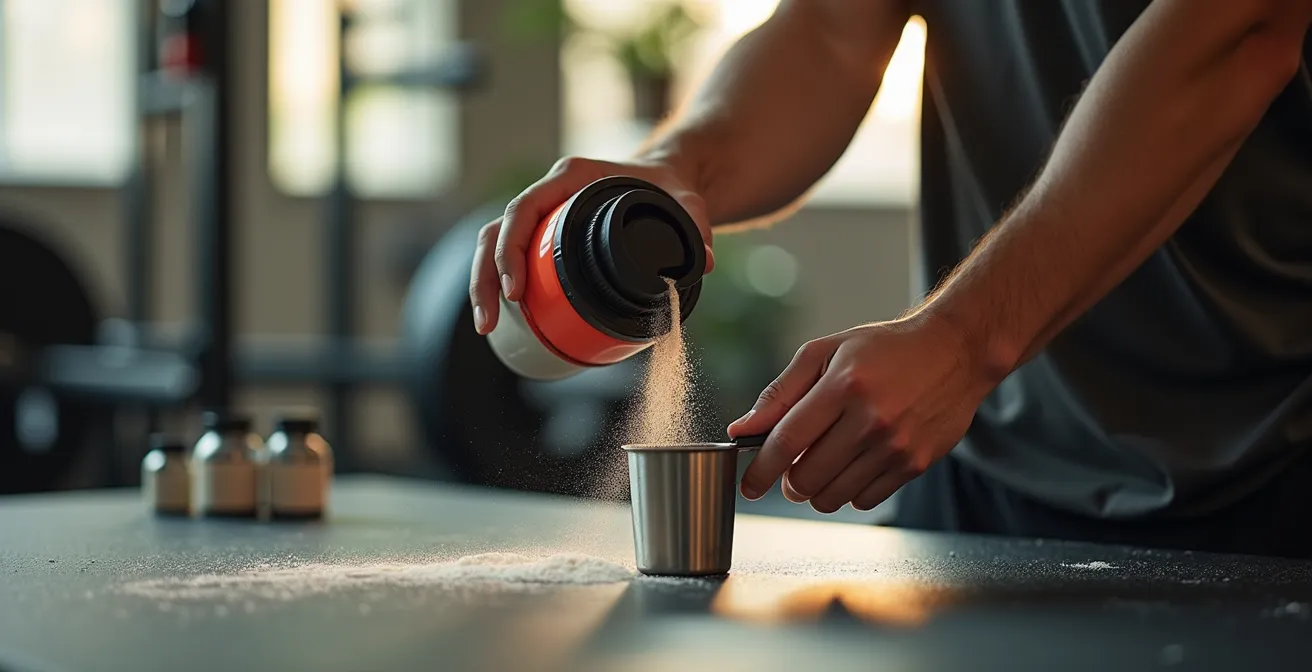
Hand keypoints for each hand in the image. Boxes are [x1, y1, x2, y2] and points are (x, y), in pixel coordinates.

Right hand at [468, 156, 713, 334]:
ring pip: (495, 244)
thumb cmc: (670, 187)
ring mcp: (544, 215)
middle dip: (486, 277)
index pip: (524, 208)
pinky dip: (499, 285)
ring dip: (483, 284)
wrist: (668, 180)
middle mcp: (550, 193)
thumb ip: (697, 227)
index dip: (511, 248)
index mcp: (572, 178)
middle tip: (490, 321)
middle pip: (497, 231)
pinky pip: (512, 256)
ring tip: (487, 328)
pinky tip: (501, 320)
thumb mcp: (686, 204)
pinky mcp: (546, 236)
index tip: (515, 290)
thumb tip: (705, 262)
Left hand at [727, 314, 996, 512]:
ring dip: (818, 488)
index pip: (787, 441)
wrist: (954, 351)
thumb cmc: (884, 349)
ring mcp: (896, 446)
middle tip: (793, 467)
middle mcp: (871, 419)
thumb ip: (780, 392)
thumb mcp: (825, 352)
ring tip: (826, 462)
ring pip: (833, 497)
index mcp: (843, 385)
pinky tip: (855, 463)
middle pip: (806, 479)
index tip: (749, 485)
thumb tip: (744, 429)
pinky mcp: (915, 464)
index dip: (760, 470)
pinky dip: (850, 490)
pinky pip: (864, 500)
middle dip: (789, 481)